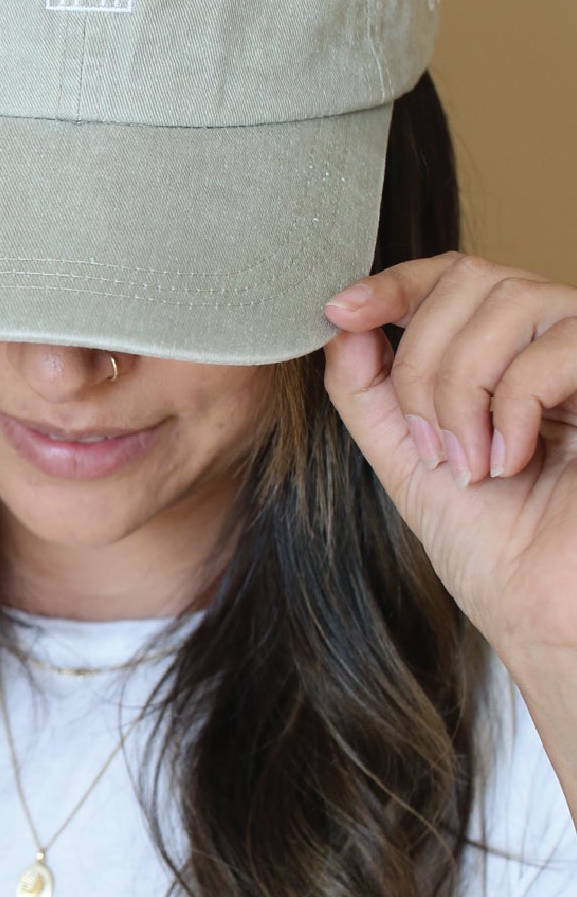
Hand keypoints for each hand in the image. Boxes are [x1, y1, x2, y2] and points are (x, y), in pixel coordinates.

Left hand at [320, 251, 576, 677]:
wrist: (550, 620)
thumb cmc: (495, 553)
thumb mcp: (408, 460)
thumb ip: (369, 390)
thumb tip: (341, 317)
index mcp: (510, 356)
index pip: (455, 276)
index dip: (396, 281)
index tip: (340, 310)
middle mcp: (559, 343)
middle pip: (473, 280)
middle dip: (424, 362)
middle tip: (431, 446)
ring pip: (511, 301)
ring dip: (463, 388)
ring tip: (471, 463)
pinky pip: (560, 346)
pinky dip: (516, 403)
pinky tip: (514, 460)